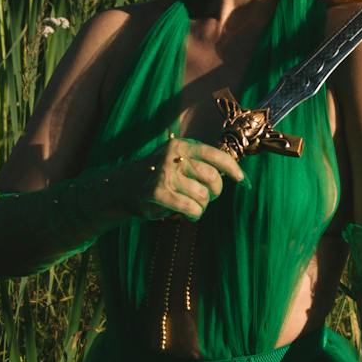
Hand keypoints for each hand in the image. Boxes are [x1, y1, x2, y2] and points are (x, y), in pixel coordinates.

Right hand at [123, 137, 243, 220]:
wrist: (120, 188)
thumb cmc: (155, 176)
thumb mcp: (174, 160)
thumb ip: (198, 162)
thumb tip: (231, 170)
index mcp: (180, 146)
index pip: (214, 154)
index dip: (232, 168)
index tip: (241, 178)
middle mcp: (173, 156)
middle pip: (212, 178)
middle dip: (215, 193)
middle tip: (206, 198)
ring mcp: (164, 174)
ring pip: (202, 196)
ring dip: (201, 207)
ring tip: (191, 207)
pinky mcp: (158, 193)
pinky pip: (191, 208)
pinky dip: (193, 215)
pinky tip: (187, 215)